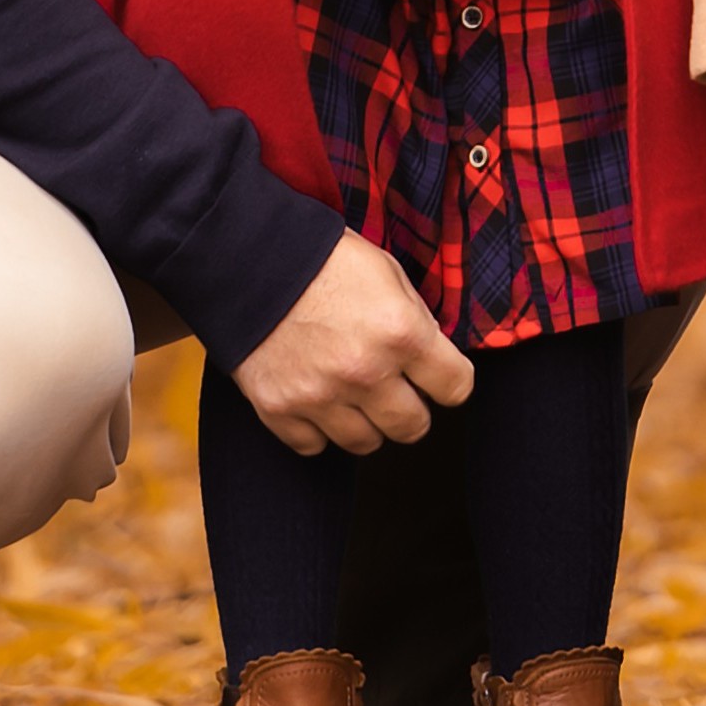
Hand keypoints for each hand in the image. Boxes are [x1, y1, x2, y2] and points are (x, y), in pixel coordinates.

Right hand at [229, 229, 473, 457]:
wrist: (249, 259)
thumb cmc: (325, 259)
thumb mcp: (387, 272)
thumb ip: (415, 317)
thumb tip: (431, 356)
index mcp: (401, 332)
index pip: (456, 388)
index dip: (450, 381)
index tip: (438, 376)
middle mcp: (365, 372)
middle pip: (413, 427)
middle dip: (411, 409)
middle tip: (397, 390)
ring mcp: (321, 396)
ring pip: (366, 443)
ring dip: (366, 422)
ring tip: (354, 392)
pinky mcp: (280, 410)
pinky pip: (315, 446)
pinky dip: (318, 428)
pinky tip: (317, 398)